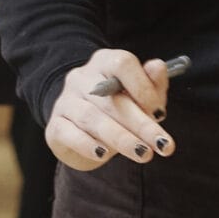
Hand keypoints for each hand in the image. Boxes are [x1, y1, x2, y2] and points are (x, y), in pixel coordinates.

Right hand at [42, 50, 175, 171]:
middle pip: (111, 98)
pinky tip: (103, 155)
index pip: (122, 64)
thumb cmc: (119, 109)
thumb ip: (152, 83)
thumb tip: (158, 66)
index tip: (160, 113)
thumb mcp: (140, 96)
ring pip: (92, 118)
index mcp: (104, 62)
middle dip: (141, 124)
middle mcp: (81, 77)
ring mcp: (65, 100)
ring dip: (121, 138)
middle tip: (163, 145)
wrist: (82, 131)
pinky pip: (69, 133)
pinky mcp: (55, 125)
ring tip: (143, 154)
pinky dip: (87, 145)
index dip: (143, 87)